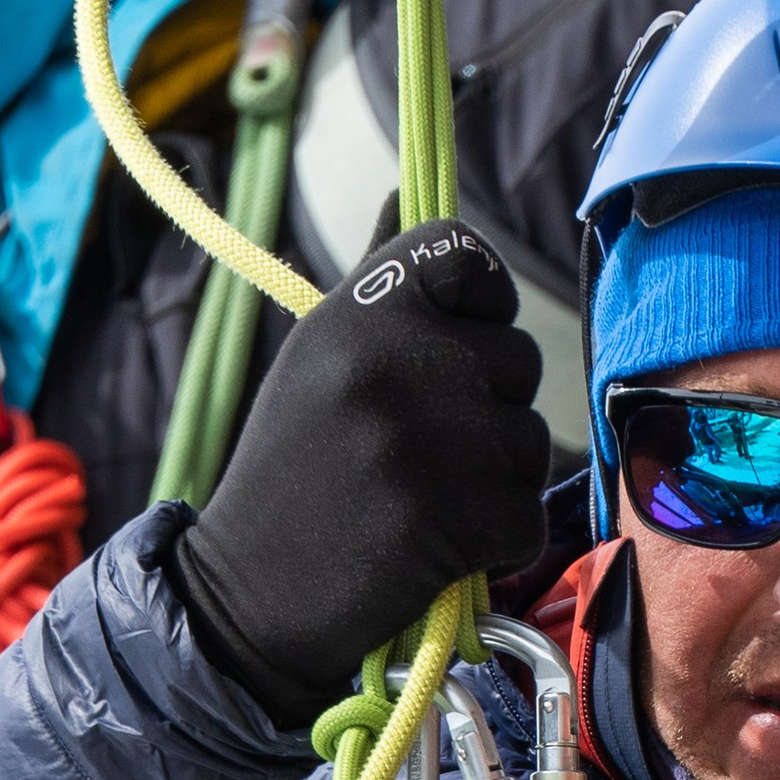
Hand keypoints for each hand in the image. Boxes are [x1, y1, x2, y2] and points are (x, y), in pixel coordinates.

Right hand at [172, 220, 550, 727]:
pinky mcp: (459, 517)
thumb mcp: (317, 357)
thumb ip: (379, 283)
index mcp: (361, 309)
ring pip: (530, 441)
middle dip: (489, 407)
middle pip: (518, 358)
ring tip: (422, 500)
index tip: (461, 341)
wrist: (250, 594)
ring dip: (494, 480)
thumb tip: (409, 186)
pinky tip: (438, 546)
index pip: (469, 256)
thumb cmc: (294, 472)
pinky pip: (527, 513)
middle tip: (421, 450)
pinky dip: (496, 540)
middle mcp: (398, 360)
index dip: (484, 298)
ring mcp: (433, 439)